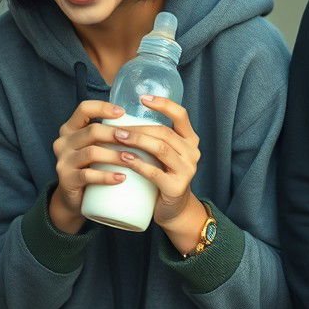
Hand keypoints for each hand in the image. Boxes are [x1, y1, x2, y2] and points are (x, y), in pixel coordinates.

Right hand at [50, 99, 127, 233]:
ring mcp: (63, 161)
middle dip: (116, 134)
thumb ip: (109, 135)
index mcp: (71, 129)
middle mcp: (63, 142)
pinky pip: (87, 175)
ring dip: (115, 155)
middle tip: (137, 140)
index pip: (84, 109)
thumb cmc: (92, 167)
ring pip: (91, 152)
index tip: (123, 112)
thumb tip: (146, 123)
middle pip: (92, 131)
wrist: (75, 199)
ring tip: (133, 159)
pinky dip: (106, 176)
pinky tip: (122, 178)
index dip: (103, 108)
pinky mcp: (66, 180)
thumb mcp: (96, 147)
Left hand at [122, 95, 202, 238]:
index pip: (181, 115)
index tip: (143, 98)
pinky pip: (155, 172)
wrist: (172, 210)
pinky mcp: (176, 187)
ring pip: (160, 149)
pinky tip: (124, 159)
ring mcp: (187, 170)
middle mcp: (192, 153)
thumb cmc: (162, 176)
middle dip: (138, 127)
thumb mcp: (164, 154)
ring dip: (136, 141)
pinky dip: (138, 164)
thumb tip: (122, 116)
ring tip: (117, 138)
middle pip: (164, 132)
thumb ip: (154, 137)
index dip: (163, 104)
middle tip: (116, 127)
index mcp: (190, 140)